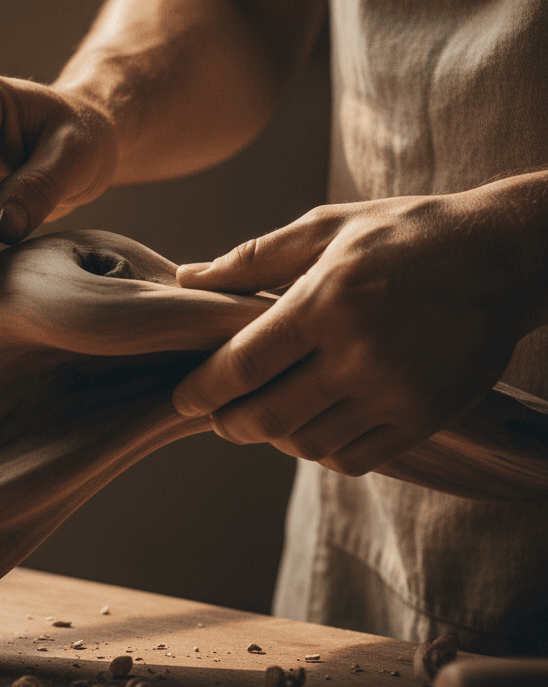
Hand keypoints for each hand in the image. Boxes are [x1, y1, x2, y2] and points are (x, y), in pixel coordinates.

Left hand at [171, 187, 544, 475]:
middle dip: (229, 422)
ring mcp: (396, 392)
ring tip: (264, 416)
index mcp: (326, 301)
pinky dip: (322, 451)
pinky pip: (355, 458)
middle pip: (269, 415)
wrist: (502, 257)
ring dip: (274, 437)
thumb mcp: (324, 228)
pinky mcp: (425, 417)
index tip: (184, 395)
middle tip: (216, 415)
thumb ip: (252, 259)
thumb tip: (186, 277)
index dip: (203, 388)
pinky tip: (313, 425)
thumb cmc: (402, 234)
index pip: (245, 364)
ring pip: (308, 443)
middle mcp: (360, 354)